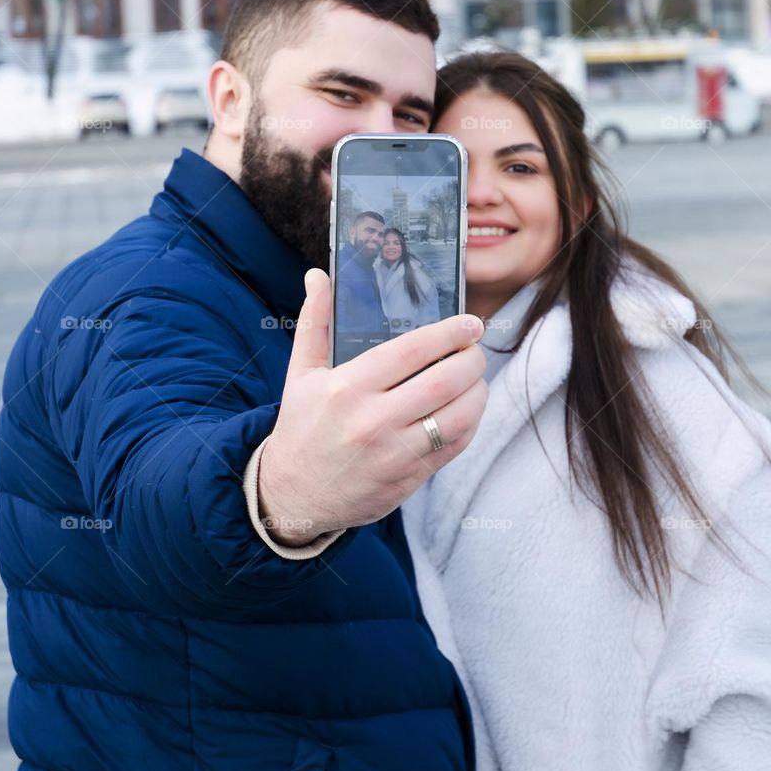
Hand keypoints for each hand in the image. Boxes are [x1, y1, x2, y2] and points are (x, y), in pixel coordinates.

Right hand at [257, 268, 487, 546]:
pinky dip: (469, 424)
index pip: (412, 351)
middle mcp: (372, 421)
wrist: (293, 495)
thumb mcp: (300, 373)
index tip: (471, 323)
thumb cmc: (301, 427)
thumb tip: (318, 275)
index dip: (449, 333)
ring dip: (477, 392)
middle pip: (443, 383)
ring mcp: (393, 454)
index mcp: (347, 388)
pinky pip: (454, 447)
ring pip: (457, 417)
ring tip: (475, 377)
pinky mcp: (408, 479)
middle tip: (476, 348)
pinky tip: (467, 408)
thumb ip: (315, 322)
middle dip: (471, 360)